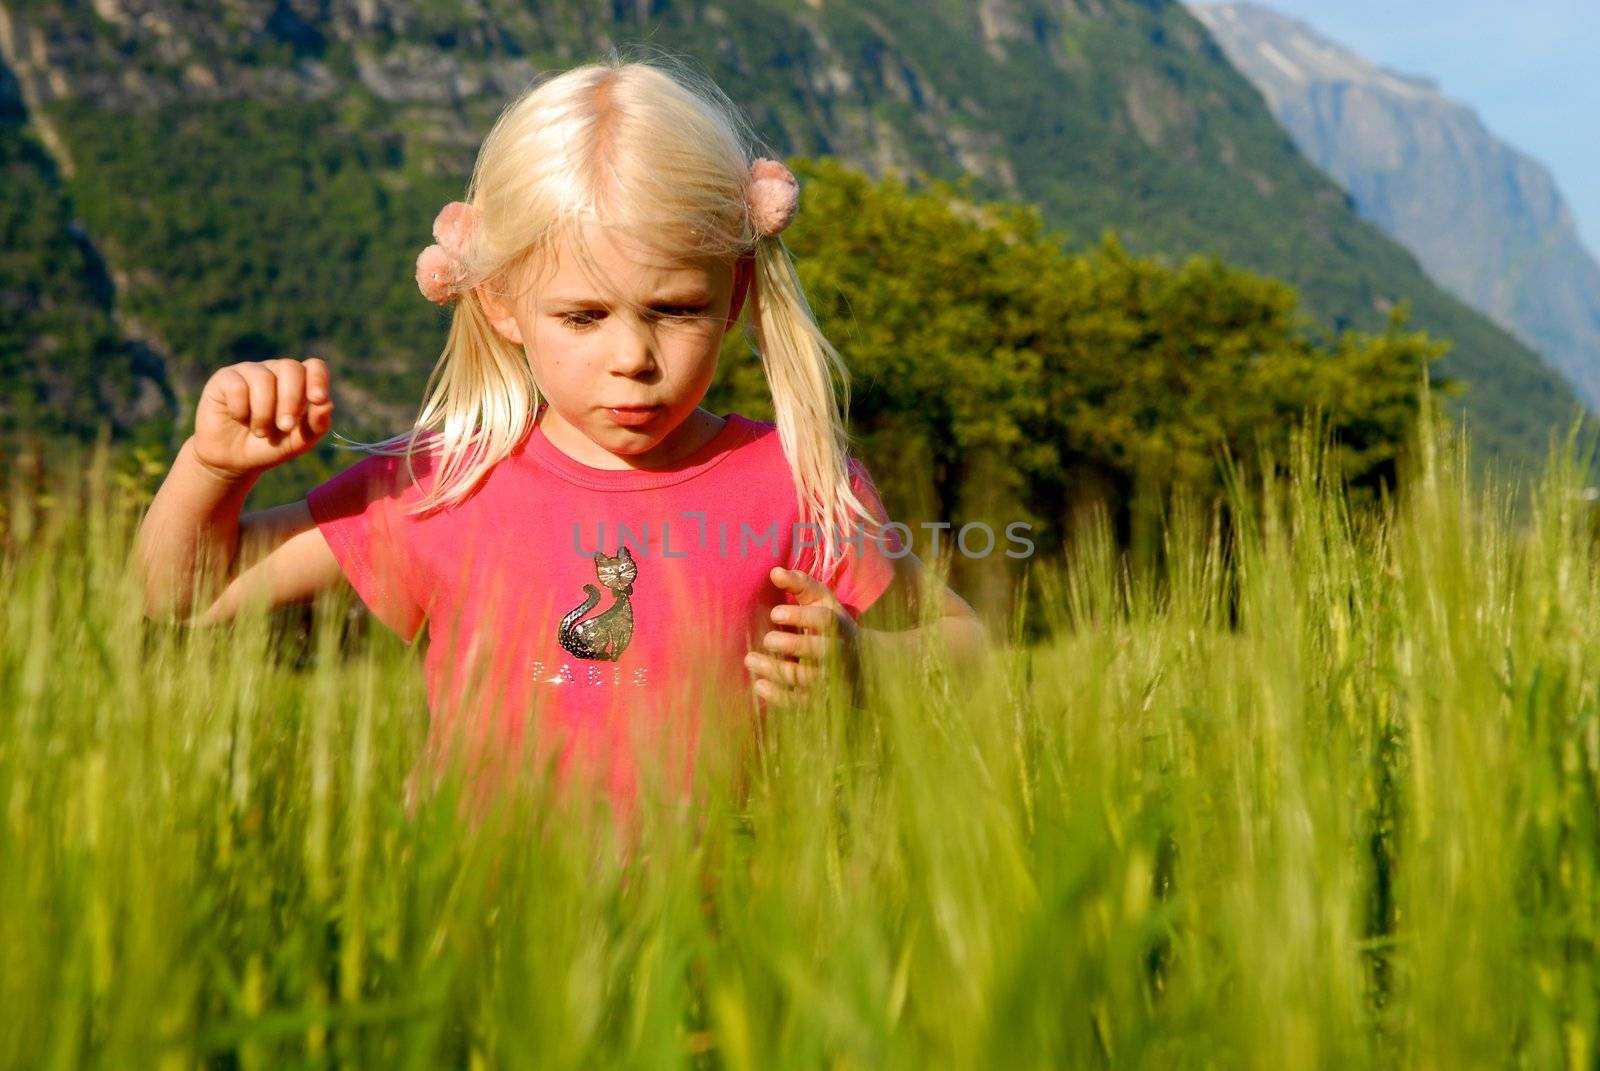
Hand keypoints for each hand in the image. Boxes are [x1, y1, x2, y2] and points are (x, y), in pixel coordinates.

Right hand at [192, 357, 334, 479]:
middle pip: (291, 367)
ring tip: (260, 432)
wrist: (234, 460)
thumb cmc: (271, 447)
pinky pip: (237, 386)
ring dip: (264, 412)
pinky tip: (238, 418)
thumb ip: (316, 425)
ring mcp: (250, 372)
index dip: (319, 379)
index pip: (315, 366)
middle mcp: (275, 372)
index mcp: (299, 384)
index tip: (318, 399)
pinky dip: (241, 409)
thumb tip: (328, 404)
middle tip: (285, 427)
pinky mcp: (225, 378)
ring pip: (263, 378)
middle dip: (291, 400)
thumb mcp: (298, 442)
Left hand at [744, 566, 860, 705]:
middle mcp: (837, 653)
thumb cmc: (832, 625)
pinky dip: (779, 697)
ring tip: (750, 659)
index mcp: (839, 626)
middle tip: (767, 639)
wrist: (862, 664)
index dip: (800, 616)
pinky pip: (800, 701)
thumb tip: (774, 571)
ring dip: (776, 670)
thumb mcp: (822, 601)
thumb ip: (800, 584)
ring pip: (805, 678)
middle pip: (817, 651)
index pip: (824, 620)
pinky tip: (759, 685)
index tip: (774, 613)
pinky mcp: (820, 699)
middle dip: (791, 646)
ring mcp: (830, 679)